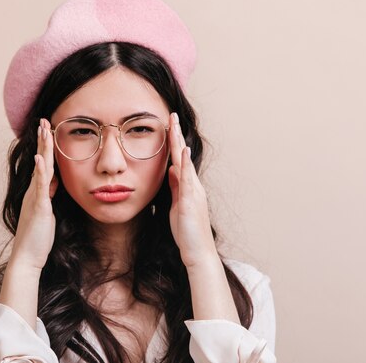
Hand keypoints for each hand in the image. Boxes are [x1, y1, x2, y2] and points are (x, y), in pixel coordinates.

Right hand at [9, 118, 58, 270]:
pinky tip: (39, 157)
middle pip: (40, 160)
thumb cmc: (38, 237)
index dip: (45, 146)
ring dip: (42, 148)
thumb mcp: (47, 211)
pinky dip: (40, 171)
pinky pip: (40, 186)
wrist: (27, 257)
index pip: (43, 164)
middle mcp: (33, 191)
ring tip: (44, 129)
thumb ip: (49, 194)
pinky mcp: (39, 207)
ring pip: (40, 168)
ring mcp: (35, 198)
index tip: (48, 129)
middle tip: (44, 120)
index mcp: (37, 192)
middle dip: (43, 139)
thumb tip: (55, 180)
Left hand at [167, 113, 217, 268]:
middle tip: (171, 115)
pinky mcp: (191, 200)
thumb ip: (175, 186)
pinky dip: (186, 164)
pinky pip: (188, 179)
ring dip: (180, 142)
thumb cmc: (186, 231)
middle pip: (183, 154)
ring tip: (175, 125)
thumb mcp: (177, 203)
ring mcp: (193, 191)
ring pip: (185, 162)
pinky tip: (184, 152)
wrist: (197, 251)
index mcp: (187, 185)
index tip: (168, 125)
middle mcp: (193, 184)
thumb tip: (171, 170)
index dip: (174, 141)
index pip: (179, 158)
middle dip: (177, 134)